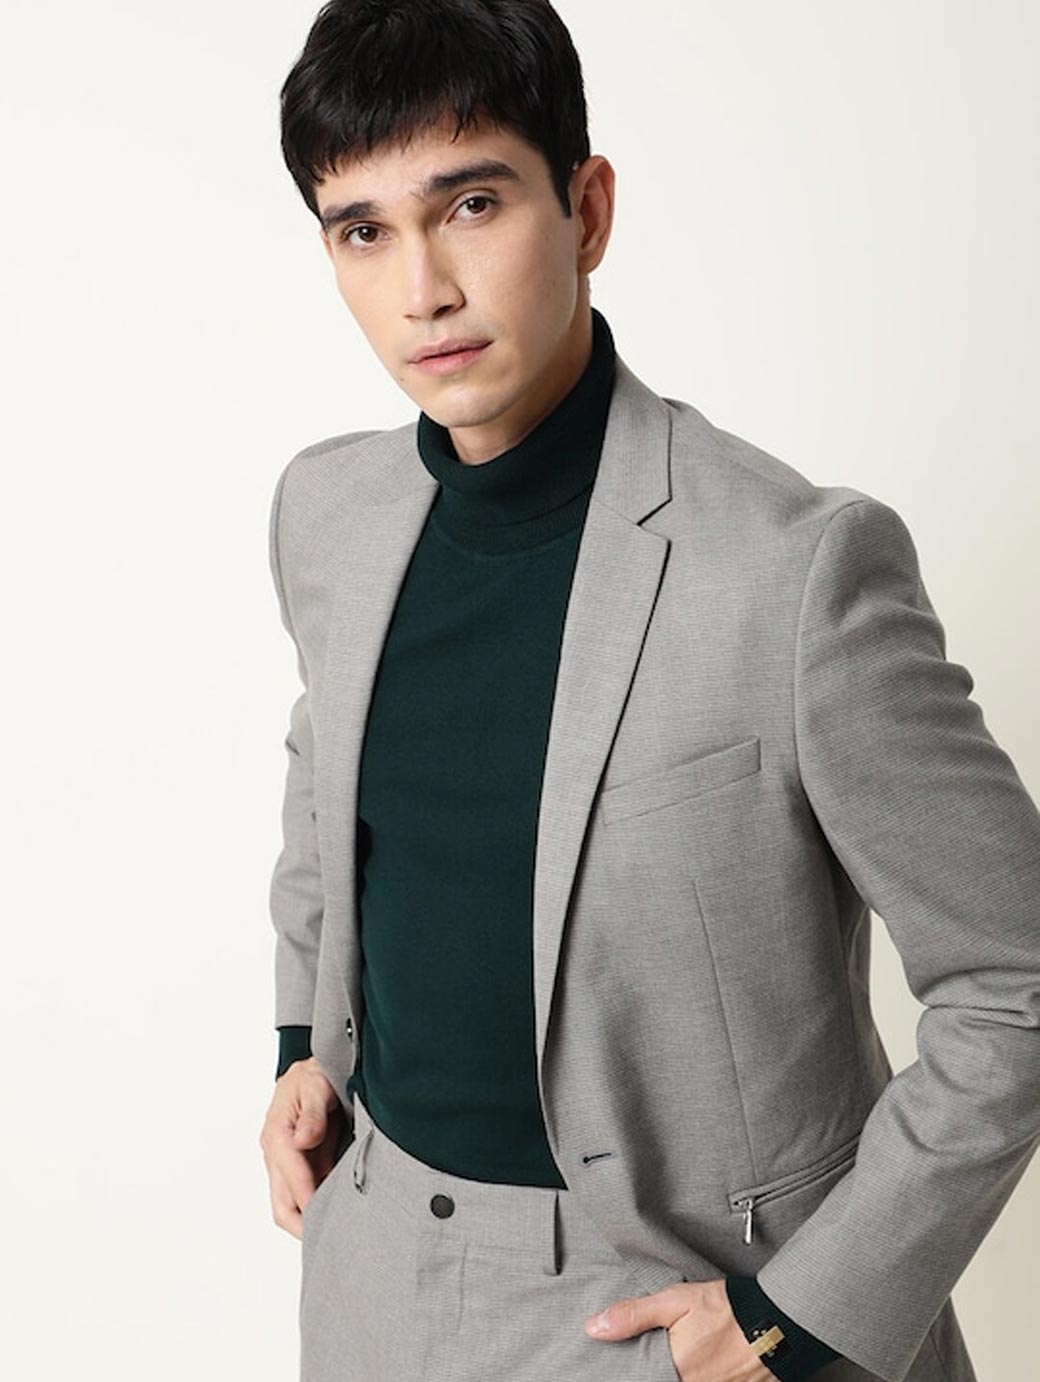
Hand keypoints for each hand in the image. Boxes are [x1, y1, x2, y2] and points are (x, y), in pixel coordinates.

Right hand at [259, 1055, 346, 1239]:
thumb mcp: (315, 1085)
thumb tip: (303, 1139)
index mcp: (277, 1134)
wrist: (313, 1070)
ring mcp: (284, 1161)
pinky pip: (300, 1193)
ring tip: (332, 1235)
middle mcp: (275, 1152)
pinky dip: (313, 1207)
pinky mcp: (297, 1164)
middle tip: (326, 1241)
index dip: (308, 1195)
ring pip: (289, 1203)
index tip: (324, 1215)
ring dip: (307, 1219)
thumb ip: (312, 1113)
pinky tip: (333, 1214)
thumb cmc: (313, 1074)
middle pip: (281, 1202)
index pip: (292, 1175)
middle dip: (301, 1224)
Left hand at [584, 1276, 774, 1380]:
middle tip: (671, 1353)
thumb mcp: (676, 1301)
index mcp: (676, 1371)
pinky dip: (704, 1376)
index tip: (632, 1366)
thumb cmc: (728, 1309)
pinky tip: (707, 1364)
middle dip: (661, 1372)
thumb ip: (634, 1316)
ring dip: (681, 1373)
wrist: (780, 1320)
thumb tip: (594, 1328)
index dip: (637, 1373)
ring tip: (692, 1355)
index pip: (644, 1380)